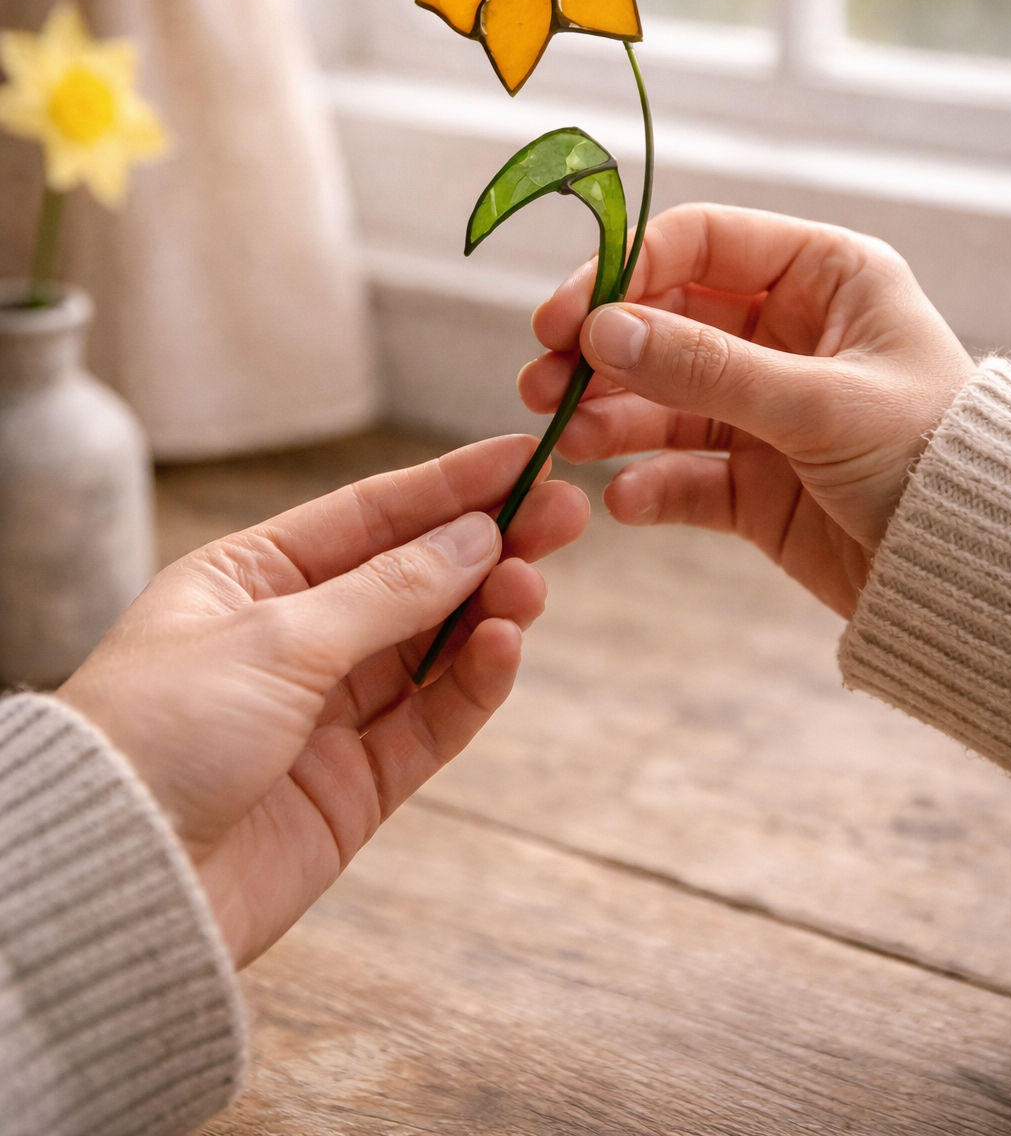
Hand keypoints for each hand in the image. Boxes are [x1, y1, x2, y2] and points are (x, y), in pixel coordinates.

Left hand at [58, 436, 588, 966]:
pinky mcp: (355, 786)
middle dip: (489, 544)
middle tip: (565, 515)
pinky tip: (506, 645)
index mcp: (249, 578)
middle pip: (413, 577)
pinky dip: (475, 685)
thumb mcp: (274, 636)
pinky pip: (432, 722)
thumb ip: (387, 590)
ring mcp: (327, 714)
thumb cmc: (160, 733)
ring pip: (433, 648)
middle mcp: (292, 637)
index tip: (527, 456)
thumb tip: (476, 536)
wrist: (117, 882)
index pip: (368, 515)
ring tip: (533, 585)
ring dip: (488, 611)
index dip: (450, 484)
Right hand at [519, 204, 972, 617]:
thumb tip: (600, 330)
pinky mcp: (752, 481)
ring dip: (609, 417)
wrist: (974, 575)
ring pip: (660, 399)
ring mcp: (763, 408)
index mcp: (821, 279)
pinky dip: (648, 485)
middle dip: (600, 352)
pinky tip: (626, 500)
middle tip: (543, 384)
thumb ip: (706, 367)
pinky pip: (681, 473)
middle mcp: (785, 335)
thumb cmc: (930, 461)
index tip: (563, 319)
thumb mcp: (818, 403)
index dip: (623, 273)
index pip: (698, 245)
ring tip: (568, 442)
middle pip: (663, 321)